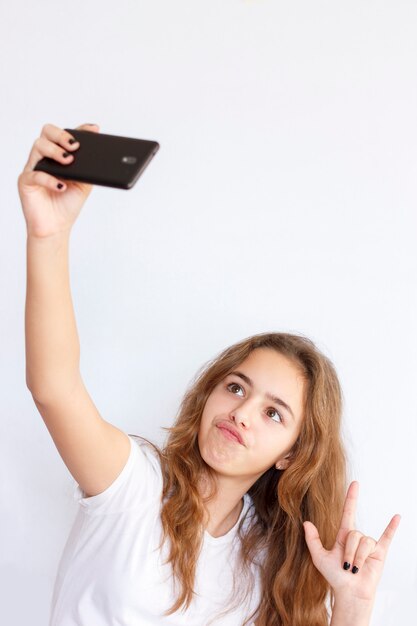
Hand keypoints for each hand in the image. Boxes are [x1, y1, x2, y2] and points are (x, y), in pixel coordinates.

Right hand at [18, 122, 99, 238]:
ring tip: (69, 161)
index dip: (80, 129)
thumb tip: (101, 157)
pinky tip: (61, 185)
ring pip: (39, 146)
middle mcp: (45, 157)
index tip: (94, 130)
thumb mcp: (84, 184)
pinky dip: (50, 179)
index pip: (67, 135)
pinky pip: (35, 174)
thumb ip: (89, 170)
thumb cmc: (67, 204)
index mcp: (59, 155)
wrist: (56, 226)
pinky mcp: (25, 181)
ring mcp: (34, 167)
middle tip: (75, 146)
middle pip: (48, 132)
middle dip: (62, 135)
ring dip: (55, 151)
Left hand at [303, 481, 400, 603]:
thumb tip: (306, 522)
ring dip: (358, 558)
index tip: (355, 484)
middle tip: (346, 566)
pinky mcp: (379, 553)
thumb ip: (312, 540)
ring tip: (355, 570)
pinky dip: (392, 527)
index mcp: (344, 535)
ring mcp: (369, 545)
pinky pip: (387, 538)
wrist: (349, 593)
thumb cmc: (334, 577)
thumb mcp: (319, 557)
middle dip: (349, 551)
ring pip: (365, 542)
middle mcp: (357, 538)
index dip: (351, 498)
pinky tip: (397, 517)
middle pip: (354, 533)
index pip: (349, 511)